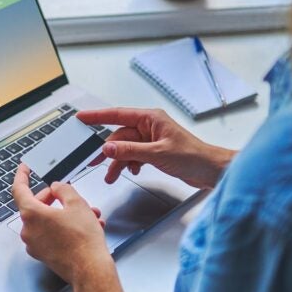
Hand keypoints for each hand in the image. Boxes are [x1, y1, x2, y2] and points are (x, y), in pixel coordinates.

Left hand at [11, 163, 112, 285]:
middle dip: (54, 198)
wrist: (90, 270)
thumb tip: (57, 188)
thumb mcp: (77, 203)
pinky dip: (64, 227)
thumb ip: (63, 189)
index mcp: (31, 214)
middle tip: (68, 195)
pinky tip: (84, 227)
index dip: (22, 175)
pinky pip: (51, 234)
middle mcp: (28, 230)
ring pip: (47, 220)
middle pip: (36, 205)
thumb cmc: (83, 241)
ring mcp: (34, 244)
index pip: (19, 189)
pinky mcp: (43, 254)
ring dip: (65, 213)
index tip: (24, 168)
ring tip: (88, 214)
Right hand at [77, 107, 235, 188]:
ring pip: (125, 148)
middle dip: (108, 151)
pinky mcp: (154, 151)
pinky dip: (129, 164)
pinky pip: (133, 155)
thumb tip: (108, 148)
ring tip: (112, 176)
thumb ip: (130, 151)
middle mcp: (149, 126)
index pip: (117, 114)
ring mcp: (151, 139)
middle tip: (93, 161)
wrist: (210, 170)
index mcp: (150, 118)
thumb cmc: (193, 156)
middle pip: (119, 136)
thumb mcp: (157, 153)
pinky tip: (131, 171)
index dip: (97, 116)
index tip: (81, 117)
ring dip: (118, 162)